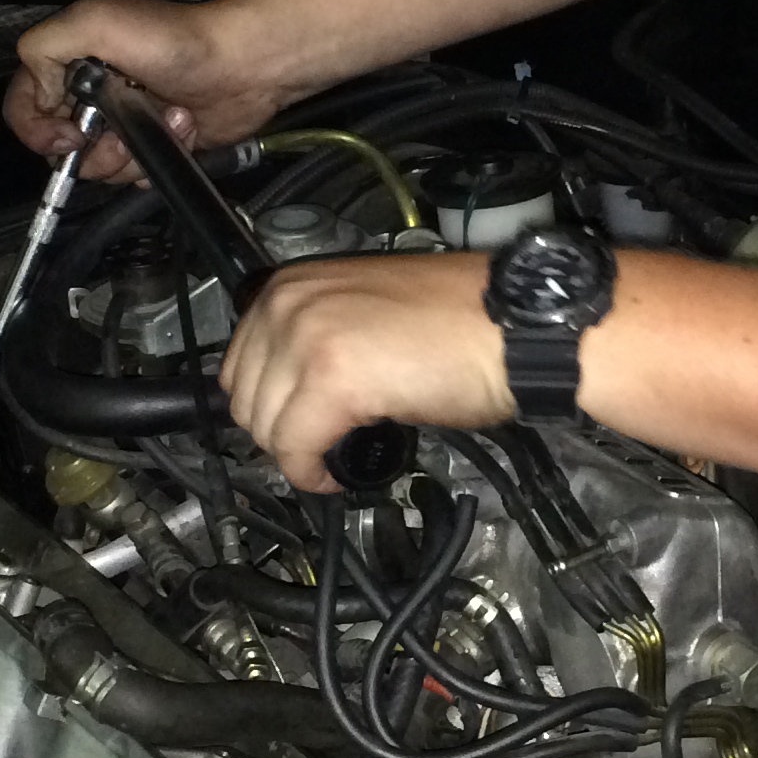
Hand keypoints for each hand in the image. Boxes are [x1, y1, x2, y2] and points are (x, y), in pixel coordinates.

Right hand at [4, 0, 292, 181]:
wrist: (242, 63)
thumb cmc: (178, 38)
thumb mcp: (96, 23)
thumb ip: (44, 49)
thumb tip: (36, 94)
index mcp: (72, 63)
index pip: (25, 106)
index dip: (37, 128)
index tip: (67, 133)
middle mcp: (93, 94)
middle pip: (62, 147)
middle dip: (93, 146)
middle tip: (120, 126)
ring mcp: (125, 121)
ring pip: (101, 167)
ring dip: (132, 150)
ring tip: (164, 116)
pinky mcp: (154, 143)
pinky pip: (136, 174)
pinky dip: (158, 157)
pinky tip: (181, 126)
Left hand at [221, 252, 514, 491]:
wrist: (516, 326)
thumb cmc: (464, 322)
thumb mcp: (368, 313)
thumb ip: (320, 337)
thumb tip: (293, 388)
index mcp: (296, 283)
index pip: (240, 360)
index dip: (268, 405)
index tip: (294, 423)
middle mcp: (292, 303)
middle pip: (244, 397)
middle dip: (278, 432)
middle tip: (318, 444)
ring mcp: (308, 339)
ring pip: (265, 427)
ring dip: (296, 454)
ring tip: (334, 454)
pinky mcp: (334, 380)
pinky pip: (294, 448)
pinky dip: (310, 473)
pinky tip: (335, 474)